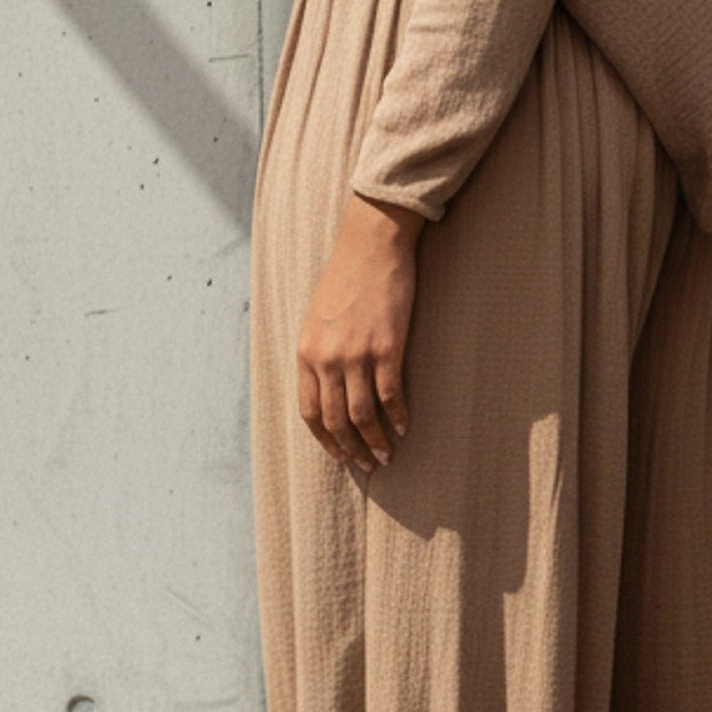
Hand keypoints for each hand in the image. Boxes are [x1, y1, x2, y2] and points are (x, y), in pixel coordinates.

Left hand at [296, 194, 425, 472]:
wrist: (371, 247)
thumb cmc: (345, 278)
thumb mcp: (317, 318)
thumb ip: (318, 352)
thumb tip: (327, 385)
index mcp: (306, 353)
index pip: (309, 412)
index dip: (325, 440)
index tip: (340, 454)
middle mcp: (327, 358)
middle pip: (335, 419)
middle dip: (351, 449)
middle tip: (367, 464)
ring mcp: (356, 354)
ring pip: (362, 414)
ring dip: (374, 441)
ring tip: (387, 455)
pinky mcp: (387, 346)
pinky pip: (390, 394)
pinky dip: (397, 416)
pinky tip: (405, 427)